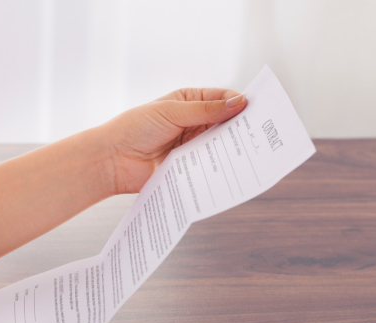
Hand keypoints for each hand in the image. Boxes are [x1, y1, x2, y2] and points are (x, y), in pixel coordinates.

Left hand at [103, 88, 246, 193]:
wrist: (112, 160)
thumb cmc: (135, 128)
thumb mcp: (172, 112)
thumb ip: (205, 110)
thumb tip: (239, 102)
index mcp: (190, 102)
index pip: (223, 99)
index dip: (241, 103)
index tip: (260, 110)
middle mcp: (194, 123)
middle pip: (226, 124)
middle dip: (242, 128)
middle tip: (262, 133)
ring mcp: (191, 146)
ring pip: (219, 146)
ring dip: (232, 149)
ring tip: (252, 152)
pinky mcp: (188, 167)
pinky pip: (208, 167)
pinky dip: (219, 167)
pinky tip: (232, 169)